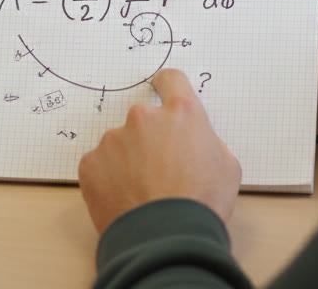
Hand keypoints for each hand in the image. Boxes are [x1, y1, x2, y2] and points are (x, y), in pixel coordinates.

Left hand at [78, 69, 240, 233]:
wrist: (165, 238)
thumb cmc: (201, 204)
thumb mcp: (226, 166)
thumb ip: (206, 140)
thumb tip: (195, 140)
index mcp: (181, 113)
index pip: (170, 80)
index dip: (168, 86)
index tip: (163, 90)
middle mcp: (143, 117)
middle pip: (143, 118)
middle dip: (149, 137)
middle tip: (159, 169)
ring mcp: (113, 139)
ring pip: (120, 143)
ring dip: (128, 159)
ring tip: (142, 191)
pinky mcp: (91, 163)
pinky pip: (100, 165)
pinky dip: (109, 178)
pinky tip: (125, 198)